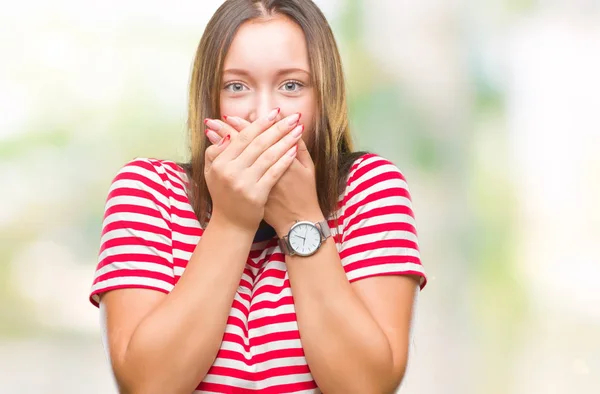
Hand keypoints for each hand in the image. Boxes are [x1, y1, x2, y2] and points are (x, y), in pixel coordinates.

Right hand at [203, 109, 304, 231]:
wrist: (231, 224)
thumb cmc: (224, 195)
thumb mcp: (211, 173)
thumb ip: (215, 152)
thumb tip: (226, 133)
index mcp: (219, 163)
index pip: (242, 137)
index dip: (259, 123)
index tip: (274, 113)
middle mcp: (230, 172)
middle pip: (258, 143)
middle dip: (277, 127)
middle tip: (292, 116)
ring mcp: (243, 183)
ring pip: (268, 155)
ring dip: (285, 140)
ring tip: (298, 129)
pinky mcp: (257, 194)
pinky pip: (274, 172)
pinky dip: (285, 159)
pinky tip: (295, 148)